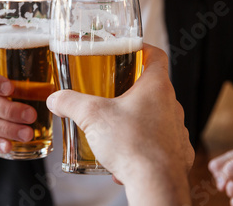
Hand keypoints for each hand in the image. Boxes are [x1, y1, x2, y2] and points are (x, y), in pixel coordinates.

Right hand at [47, 44, 193, 204]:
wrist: (155, 183)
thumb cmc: (131, 144)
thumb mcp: (92, 116)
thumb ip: (70, 102)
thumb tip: (55, 99)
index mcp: (157, 87)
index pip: (156, 55)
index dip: (143, 48)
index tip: (130, 50)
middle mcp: (172, 105)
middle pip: (152, 87)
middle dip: (130, 88)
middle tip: (110, 91)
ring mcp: (177, 130)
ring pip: (156, 116)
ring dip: (136, 119)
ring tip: (114, 128)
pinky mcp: (177, 153)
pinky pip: (158, 142)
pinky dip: (141, 145)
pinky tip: (123, 155)